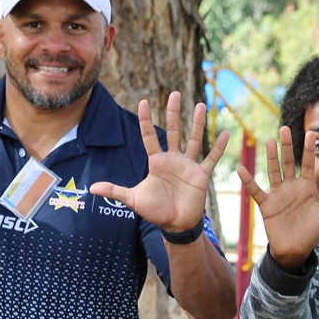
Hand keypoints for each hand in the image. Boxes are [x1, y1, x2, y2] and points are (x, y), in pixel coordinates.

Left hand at [89, 92, 226, 231]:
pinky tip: (226, 133)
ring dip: (197, 123)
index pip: (149, 136)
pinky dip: (219, 147)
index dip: (145, 120)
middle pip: (174, 131)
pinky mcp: (201, 175)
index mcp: (157, 162)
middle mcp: (173, 159)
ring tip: (202, 105)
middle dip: (173, 112)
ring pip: (194, 140)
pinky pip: (211, 158)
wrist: (175, 225)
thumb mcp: (133, 199)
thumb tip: (92, 188)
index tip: (144, 102)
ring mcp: (188, 165)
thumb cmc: (155, 211)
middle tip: (174, 93)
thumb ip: (115, 191)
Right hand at [238, 126, 318, 270]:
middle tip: (284, 128)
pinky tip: (242, 169)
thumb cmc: (311, 232)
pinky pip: (256, 191)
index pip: (307, 164)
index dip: (309, 150)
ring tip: (269, 141)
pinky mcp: (267, 205)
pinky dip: (248, 181)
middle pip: (288, 162)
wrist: (295, 249)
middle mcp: (291, 187)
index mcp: (306, 187)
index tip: (312, 133)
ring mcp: (278, 194)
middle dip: (287, 146)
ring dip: (271, 157)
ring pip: (273, 172)